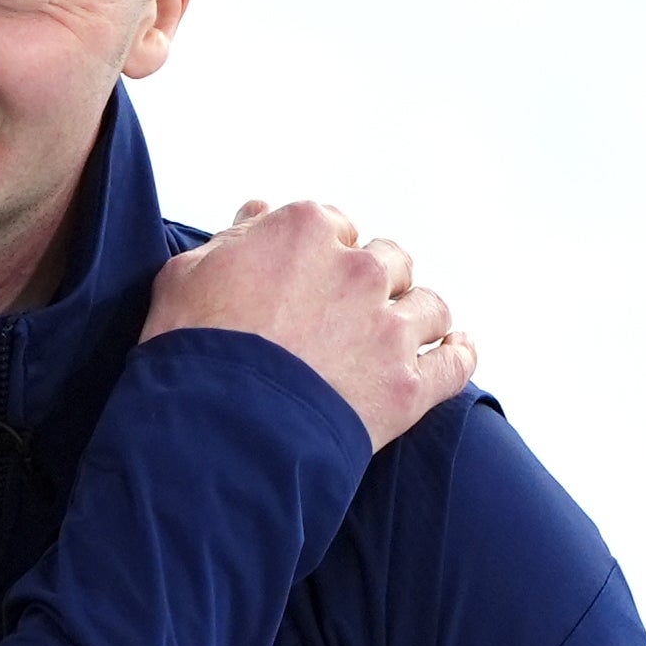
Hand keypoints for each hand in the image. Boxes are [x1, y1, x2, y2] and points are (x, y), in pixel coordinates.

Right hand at [136, 199, 470, 450]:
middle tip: (348, 315)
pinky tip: (458, 350)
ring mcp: (388, 329)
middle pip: (389, 261)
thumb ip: (232, 239)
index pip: (335, 226)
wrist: (214, 433)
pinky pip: (455, 363)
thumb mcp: (185, 275)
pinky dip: (459, 355)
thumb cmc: (190, 352)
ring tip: (397, 339)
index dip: (324, 254)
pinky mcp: (408, 386)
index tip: (311, 279)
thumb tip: (258, 212)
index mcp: (306, 231)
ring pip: (429, 307)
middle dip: (372, 283)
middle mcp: (357, 270)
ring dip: (415, 318)